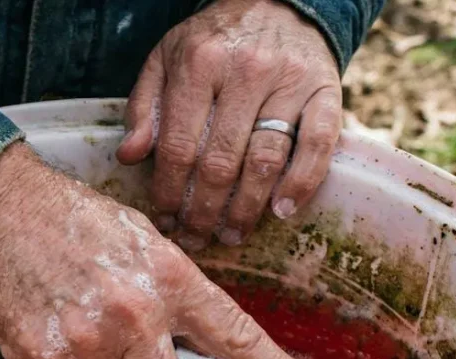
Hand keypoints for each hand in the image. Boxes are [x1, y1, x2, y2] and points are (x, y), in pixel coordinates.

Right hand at [0, 142, 324, 358]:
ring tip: (77, 331)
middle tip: (127, 357)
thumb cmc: (71, 221)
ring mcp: (86, 339)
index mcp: (170, 278)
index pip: (237, 337)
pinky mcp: (42, 356)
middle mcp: (135, 313)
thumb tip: (196, 351)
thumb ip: (173, 296)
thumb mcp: (141, 241)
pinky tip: (47, 330)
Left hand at [116, 0, 341, 243]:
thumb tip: (129, 157)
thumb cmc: (214, 42)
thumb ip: (144, 107)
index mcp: (199, 64)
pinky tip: (282, 211)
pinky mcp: (326, 90)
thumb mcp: (166, 60)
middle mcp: (245, 71)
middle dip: (204, 210)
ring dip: (246, 208)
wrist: (277, 3)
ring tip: (231, 234)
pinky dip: (301, 182)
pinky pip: (318, 145)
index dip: (170, 190)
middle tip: (196, 237)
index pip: (178, 144)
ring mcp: (289, 81)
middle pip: (220, 160)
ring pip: (265, 158)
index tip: (166, 218)